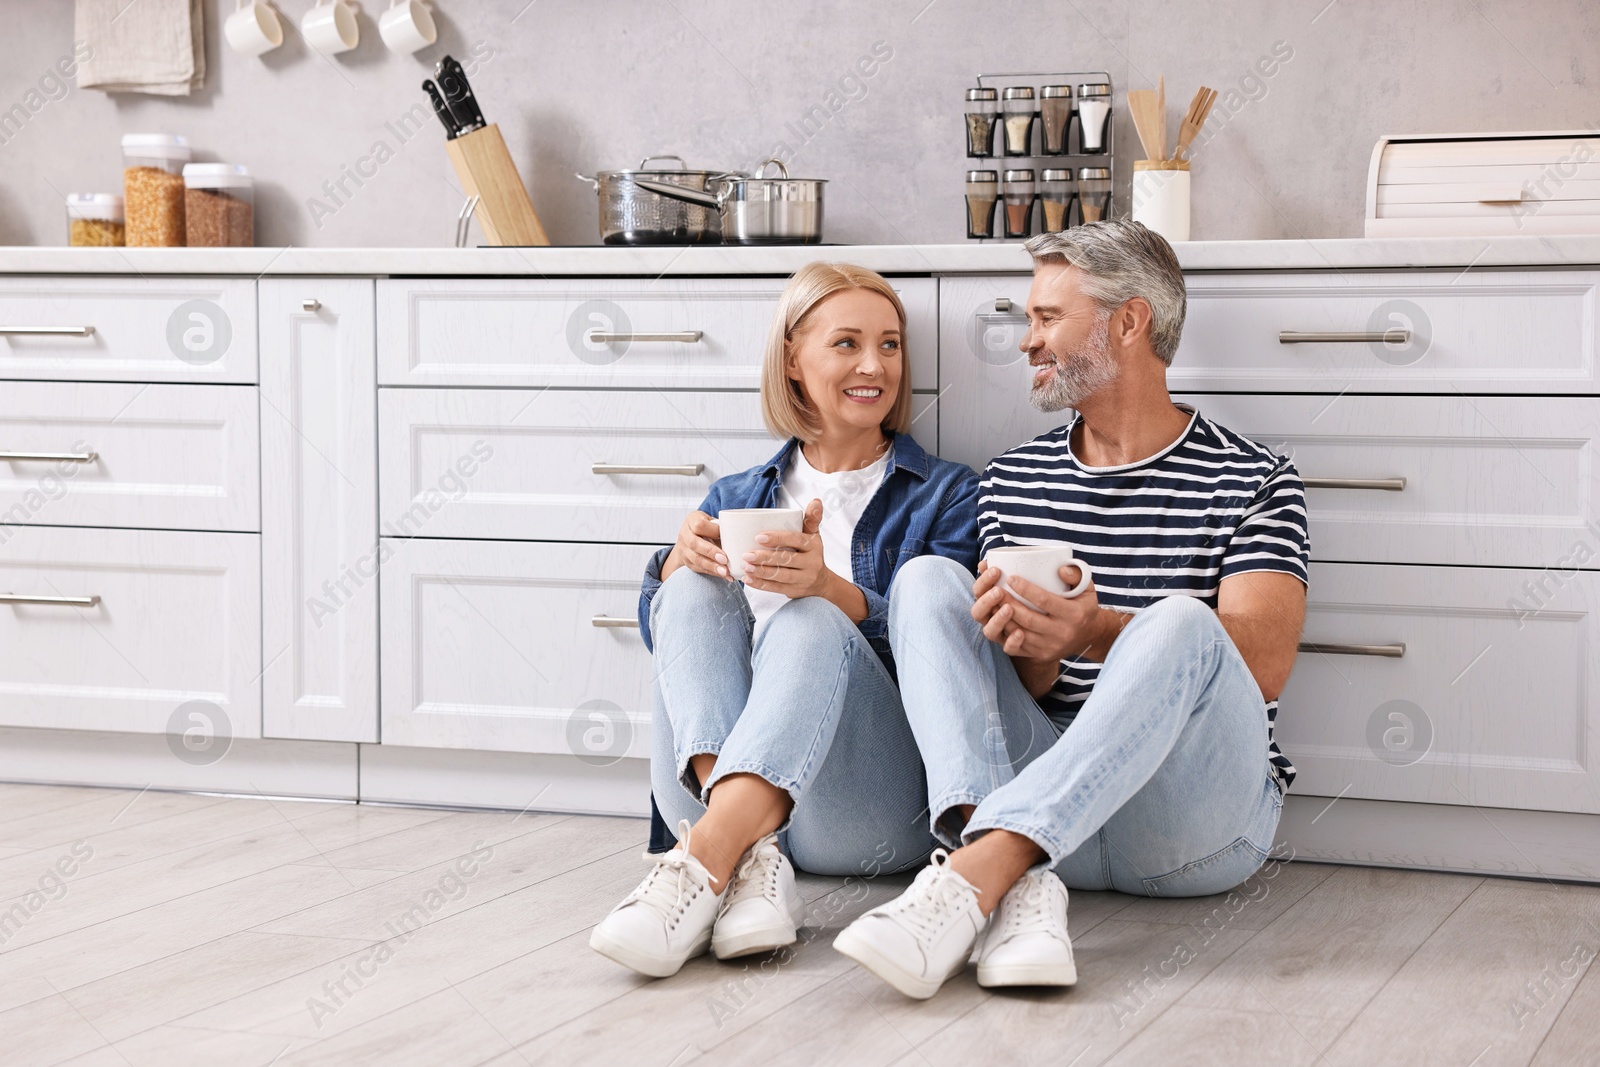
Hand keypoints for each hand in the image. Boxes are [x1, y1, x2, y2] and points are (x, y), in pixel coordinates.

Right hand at [667, 509, 728, 578]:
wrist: (688, 539)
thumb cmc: (705, 528)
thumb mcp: (711, 522)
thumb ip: (721, 527)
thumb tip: (740, 537)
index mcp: (692, 520)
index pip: (699, 525)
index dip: (712, 531)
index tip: (724, 536)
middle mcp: (684, 535)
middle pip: (695, 543)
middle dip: (711, 552)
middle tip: (724, 560)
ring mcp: (684, 550)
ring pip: (696, 559)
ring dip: (712, 566)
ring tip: (725, 572)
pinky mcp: (687, 562)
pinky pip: (699, 569)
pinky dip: (713, 573)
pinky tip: (724, 576)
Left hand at [741, 498, 831, 599]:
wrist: (821, 582)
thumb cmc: (810, 552)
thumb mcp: (813, 535)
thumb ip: (811, 518)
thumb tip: (816, 500)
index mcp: (813, 545)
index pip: (796, 540)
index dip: (778, 538)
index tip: (758, 537)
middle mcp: (811, 563)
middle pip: (786, 559)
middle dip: (765, 558)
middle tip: (746, 555)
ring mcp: (804, 579)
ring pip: (781, 575)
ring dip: (761, 572)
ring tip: (745, 566)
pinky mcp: (795, 591)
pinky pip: (777, 588)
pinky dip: (761, 584)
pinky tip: (748, 579)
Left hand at [971, 559, 1102, 661]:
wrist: (1090, 637)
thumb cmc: (1084, 606)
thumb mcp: (1088, 588)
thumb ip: (1077, 574)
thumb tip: (1060, 568)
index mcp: (1074, 615)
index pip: (1045, 601)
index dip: (1026, 589)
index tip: (1011, 578)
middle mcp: (1062, 633)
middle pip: (1028, 618)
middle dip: (1008, 603)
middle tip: (996, 589)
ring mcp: (1050, 647)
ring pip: (1019, 633)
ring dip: (1002, 618)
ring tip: (992, 602)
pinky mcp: (1041, 655)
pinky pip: (1017, 647)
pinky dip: (1004, 633)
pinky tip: (997, 619)